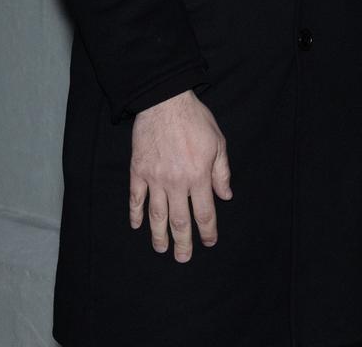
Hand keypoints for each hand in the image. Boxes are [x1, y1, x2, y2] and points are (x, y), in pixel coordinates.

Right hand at [129, 90, 230, 260]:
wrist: (165, 101)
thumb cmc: (195, 120)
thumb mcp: (218, 143)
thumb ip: (222, 172)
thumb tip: (225, 196)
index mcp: (199, 176)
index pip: (204, 213)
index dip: (207, 231)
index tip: (209, 242)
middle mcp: (176, 182)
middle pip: (179, 220)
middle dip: (183, 242)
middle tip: (183, 259)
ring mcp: (155, 178)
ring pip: (157, 215)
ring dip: (159, 235)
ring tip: (161, 249)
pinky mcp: (138, 171)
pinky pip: (136, 198)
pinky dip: (136, 214)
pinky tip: (138, 225)